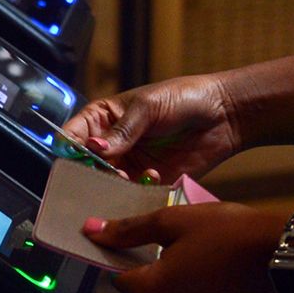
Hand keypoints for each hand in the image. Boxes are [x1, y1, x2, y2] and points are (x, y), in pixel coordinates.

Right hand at [61, 73, 243, 182]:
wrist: (225, 114)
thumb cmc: (185, 98)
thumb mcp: (149, 107)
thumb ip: (122, 130)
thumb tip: (94, 147)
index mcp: (103, 119)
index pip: (73, 136)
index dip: (68, 148)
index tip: (73, 158)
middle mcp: (112, 145)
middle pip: (84, 166)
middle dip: (87, 173)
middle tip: (99, 175)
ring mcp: (129, 165)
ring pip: (106, 184)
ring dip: (112, 185)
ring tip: (126, 178)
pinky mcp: (148, 182)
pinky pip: (132, 194)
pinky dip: (136, 191)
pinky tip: (152, 177)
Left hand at [85, 203, 285, 292]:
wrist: (282, 255)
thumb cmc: (226, 232)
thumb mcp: (173, 221)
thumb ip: (128, 231)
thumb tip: (90, 231)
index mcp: (150, 291)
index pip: (122, 281)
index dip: (137, 265)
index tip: (162, 253)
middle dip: (159, 284)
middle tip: (191, 260)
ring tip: (208, 278)